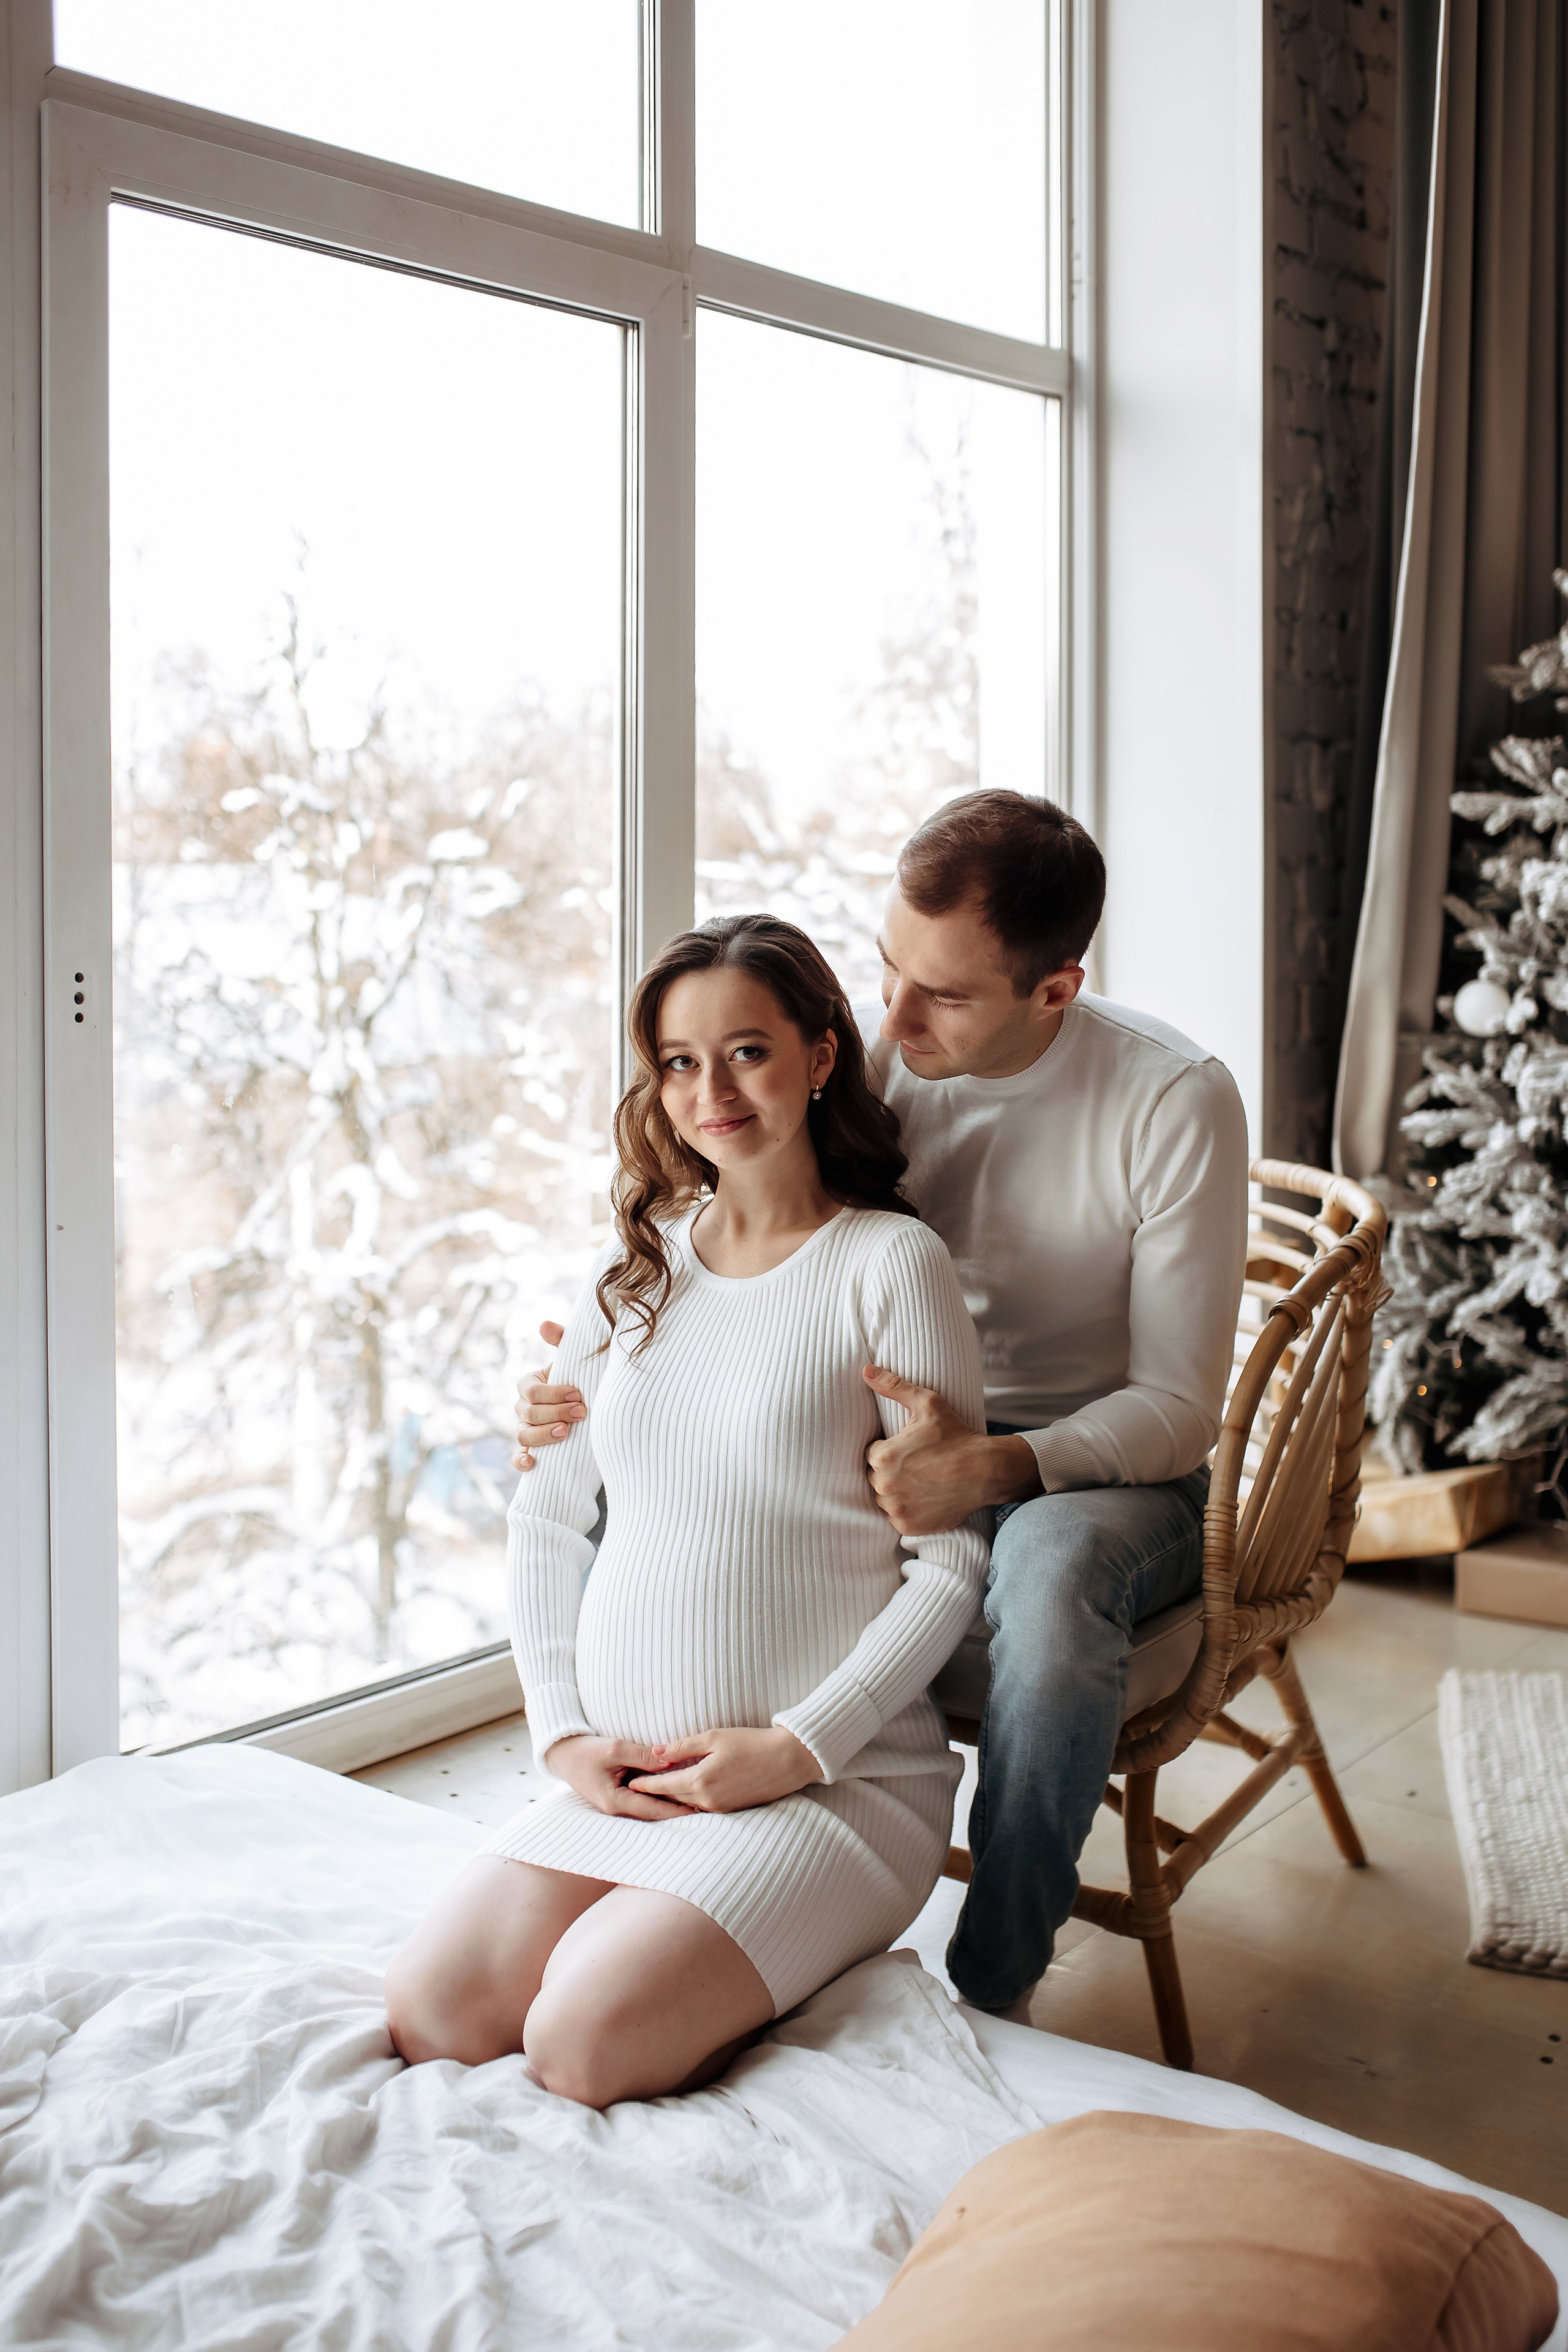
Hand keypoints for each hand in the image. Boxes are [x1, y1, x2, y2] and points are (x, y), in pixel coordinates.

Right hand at [511, 1320, 584, 1471]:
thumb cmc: (578, 1379)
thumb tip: (544, 1324)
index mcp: (528, 1384)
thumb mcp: (572, 1359)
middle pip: (529, 1414)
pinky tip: (532, 1463)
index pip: (532, 1390)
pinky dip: (521, 1461)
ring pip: (523, 1435)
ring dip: (543, 1435)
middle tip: (581, 1413)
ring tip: (566, 1433)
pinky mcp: (531, 1449)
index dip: (553, 1393)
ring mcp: (525, 1429)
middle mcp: (522, 1407)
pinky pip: (517, 1457)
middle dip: (555, 1413)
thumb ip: (561, 1340)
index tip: (577, 1394)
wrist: (590, 1407)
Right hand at [546, 1734, 695, 1819]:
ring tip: (697, 1801)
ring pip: (648, 1806)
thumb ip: (643, 1756)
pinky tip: (676, 1790)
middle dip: (677, 1810)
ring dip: (669, 1803)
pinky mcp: (618, 1795)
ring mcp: (617, 1803)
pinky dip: (658, 1795)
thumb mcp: (615, 1748)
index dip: (676, 1810)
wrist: (564, 1753)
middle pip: (653, 1812)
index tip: (698, 1809)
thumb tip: (670, 1760)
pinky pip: (642, 1798)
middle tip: (705, 1807)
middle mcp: (617, 1808)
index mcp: (615, 1802)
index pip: (652, 1809)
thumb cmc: (587, 1750)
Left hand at [625, 1727, 820, 1813]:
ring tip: (654, 1792)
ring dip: (671, 1799)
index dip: (645, 1784)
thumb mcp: (714, 1737)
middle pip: (672, 1799)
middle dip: (653, 1795)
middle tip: (635, 1788)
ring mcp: (720, 1808)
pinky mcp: (731, 1810)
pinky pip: (702, 1807)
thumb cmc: (751, 1743)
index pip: (662, 1786)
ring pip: (687, 1805)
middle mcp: (708, 1800)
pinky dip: (689, 1801)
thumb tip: (655, 1752)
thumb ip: (682, 1747)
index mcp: (701, 1781)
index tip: (629, 1783)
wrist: (788, 1760)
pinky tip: (684, 1793)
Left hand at [862, 1366, 1041, 1534]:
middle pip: (875, 1477)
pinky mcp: (908, 1526)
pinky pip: (897, 1518)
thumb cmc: (957, 1435)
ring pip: (884, 1499)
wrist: (987, 1471)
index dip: (890, 1449)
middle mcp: (884, 1485)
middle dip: (891, 1471)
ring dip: (897, 1492)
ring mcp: (896, 1509)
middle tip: (918, 1465)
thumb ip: (893, 1386)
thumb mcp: (927, 1403)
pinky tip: (925, 1498)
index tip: (910, 1449)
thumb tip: (866, 1371)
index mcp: (882, 1456)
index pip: (871, 1454)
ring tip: (922, 1481)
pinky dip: (907, 1511)